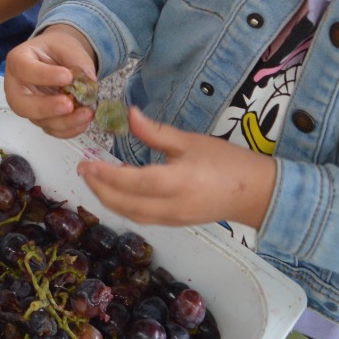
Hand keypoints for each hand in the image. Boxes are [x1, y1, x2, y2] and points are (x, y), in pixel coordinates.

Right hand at [4, 26, 100, 138]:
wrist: (56, 60)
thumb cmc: (55, 50)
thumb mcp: (66, 46)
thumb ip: (77, 61)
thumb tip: (89, 82)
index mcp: (17, 61)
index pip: (24, 70)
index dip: (44, 76)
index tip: (68, 76)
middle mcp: (16, 88)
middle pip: (22, 104)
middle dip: (47, 108)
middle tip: (69, 104)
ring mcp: (27, 106)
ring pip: (39, 121)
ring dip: (64, 121)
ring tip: (87, 113)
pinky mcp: (40, 119)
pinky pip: (51, 130)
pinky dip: (69, 129)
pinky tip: (84, 121)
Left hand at [75, 109, 276, 228]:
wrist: (256, 193)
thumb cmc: (227, 162)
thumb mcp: (190, 141)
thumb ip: (156, 133)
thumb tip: (129, 114)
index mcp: (177, 183)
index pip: (132, 182)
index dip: (106, 174)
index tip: (87, 162)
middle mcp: (171, 206)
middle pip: (125, 204)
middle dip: (99, 188)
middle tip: (82, 169)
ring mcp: (172, 219)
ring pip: (131, 214)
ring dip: (108, 199)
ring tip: (94, 179)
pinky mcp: (175, 223)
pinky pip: (142, 217)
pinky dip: (123, 205)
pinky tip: (117, 190)